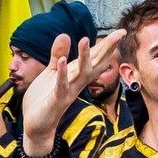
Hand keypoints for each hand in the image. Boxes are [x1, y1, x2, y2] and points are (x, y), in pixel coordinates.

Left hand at [21, 28, 125, 157]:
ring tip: (84, 39)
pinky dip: (62, 75)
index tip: (121, 32)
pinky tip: (62, 61)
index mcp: (76, 75)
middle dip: (106, 49)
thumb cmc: (44, 98)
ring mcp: (68, 92)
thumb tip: (65, 35)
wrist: (36, 125)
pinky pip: (61, 87)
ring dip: (83, 57)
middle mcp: (77, 83)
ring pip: (80, 74)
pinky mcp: (56, 101)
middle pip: (95, 64)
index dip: (107, 45)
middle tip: (119, 34)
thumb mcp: (51, 72)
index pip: (95, 58)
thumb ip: (58, 54)